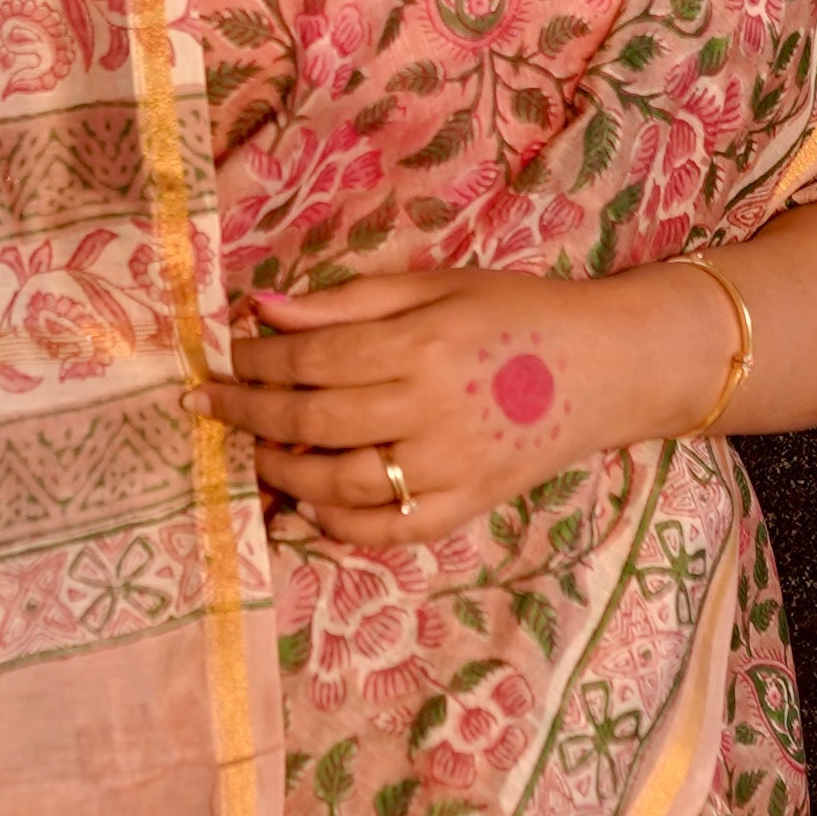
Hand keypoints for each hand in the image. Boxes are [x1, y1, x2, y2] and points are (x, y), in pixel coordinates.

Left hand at [194, 262, 730, 548]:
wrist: (605, 366)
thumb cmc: (514, 312)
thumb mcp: (436, 285)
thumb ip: (349, 301)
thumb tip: (264, 306)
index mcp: (423, 344)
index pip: (314, 360)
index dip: (256, 361)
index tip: (224, 358)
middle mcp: (434, 410)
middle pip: (315, 422)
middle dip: (249, 415)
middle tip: (210, 406)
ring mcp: (453, 466)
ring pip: (343, 484)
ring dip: (283, 472)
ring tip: (254, 454)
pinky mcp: (470, 505)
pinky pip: (390, 530)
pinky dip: (341, 523)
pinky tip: (311, 502)